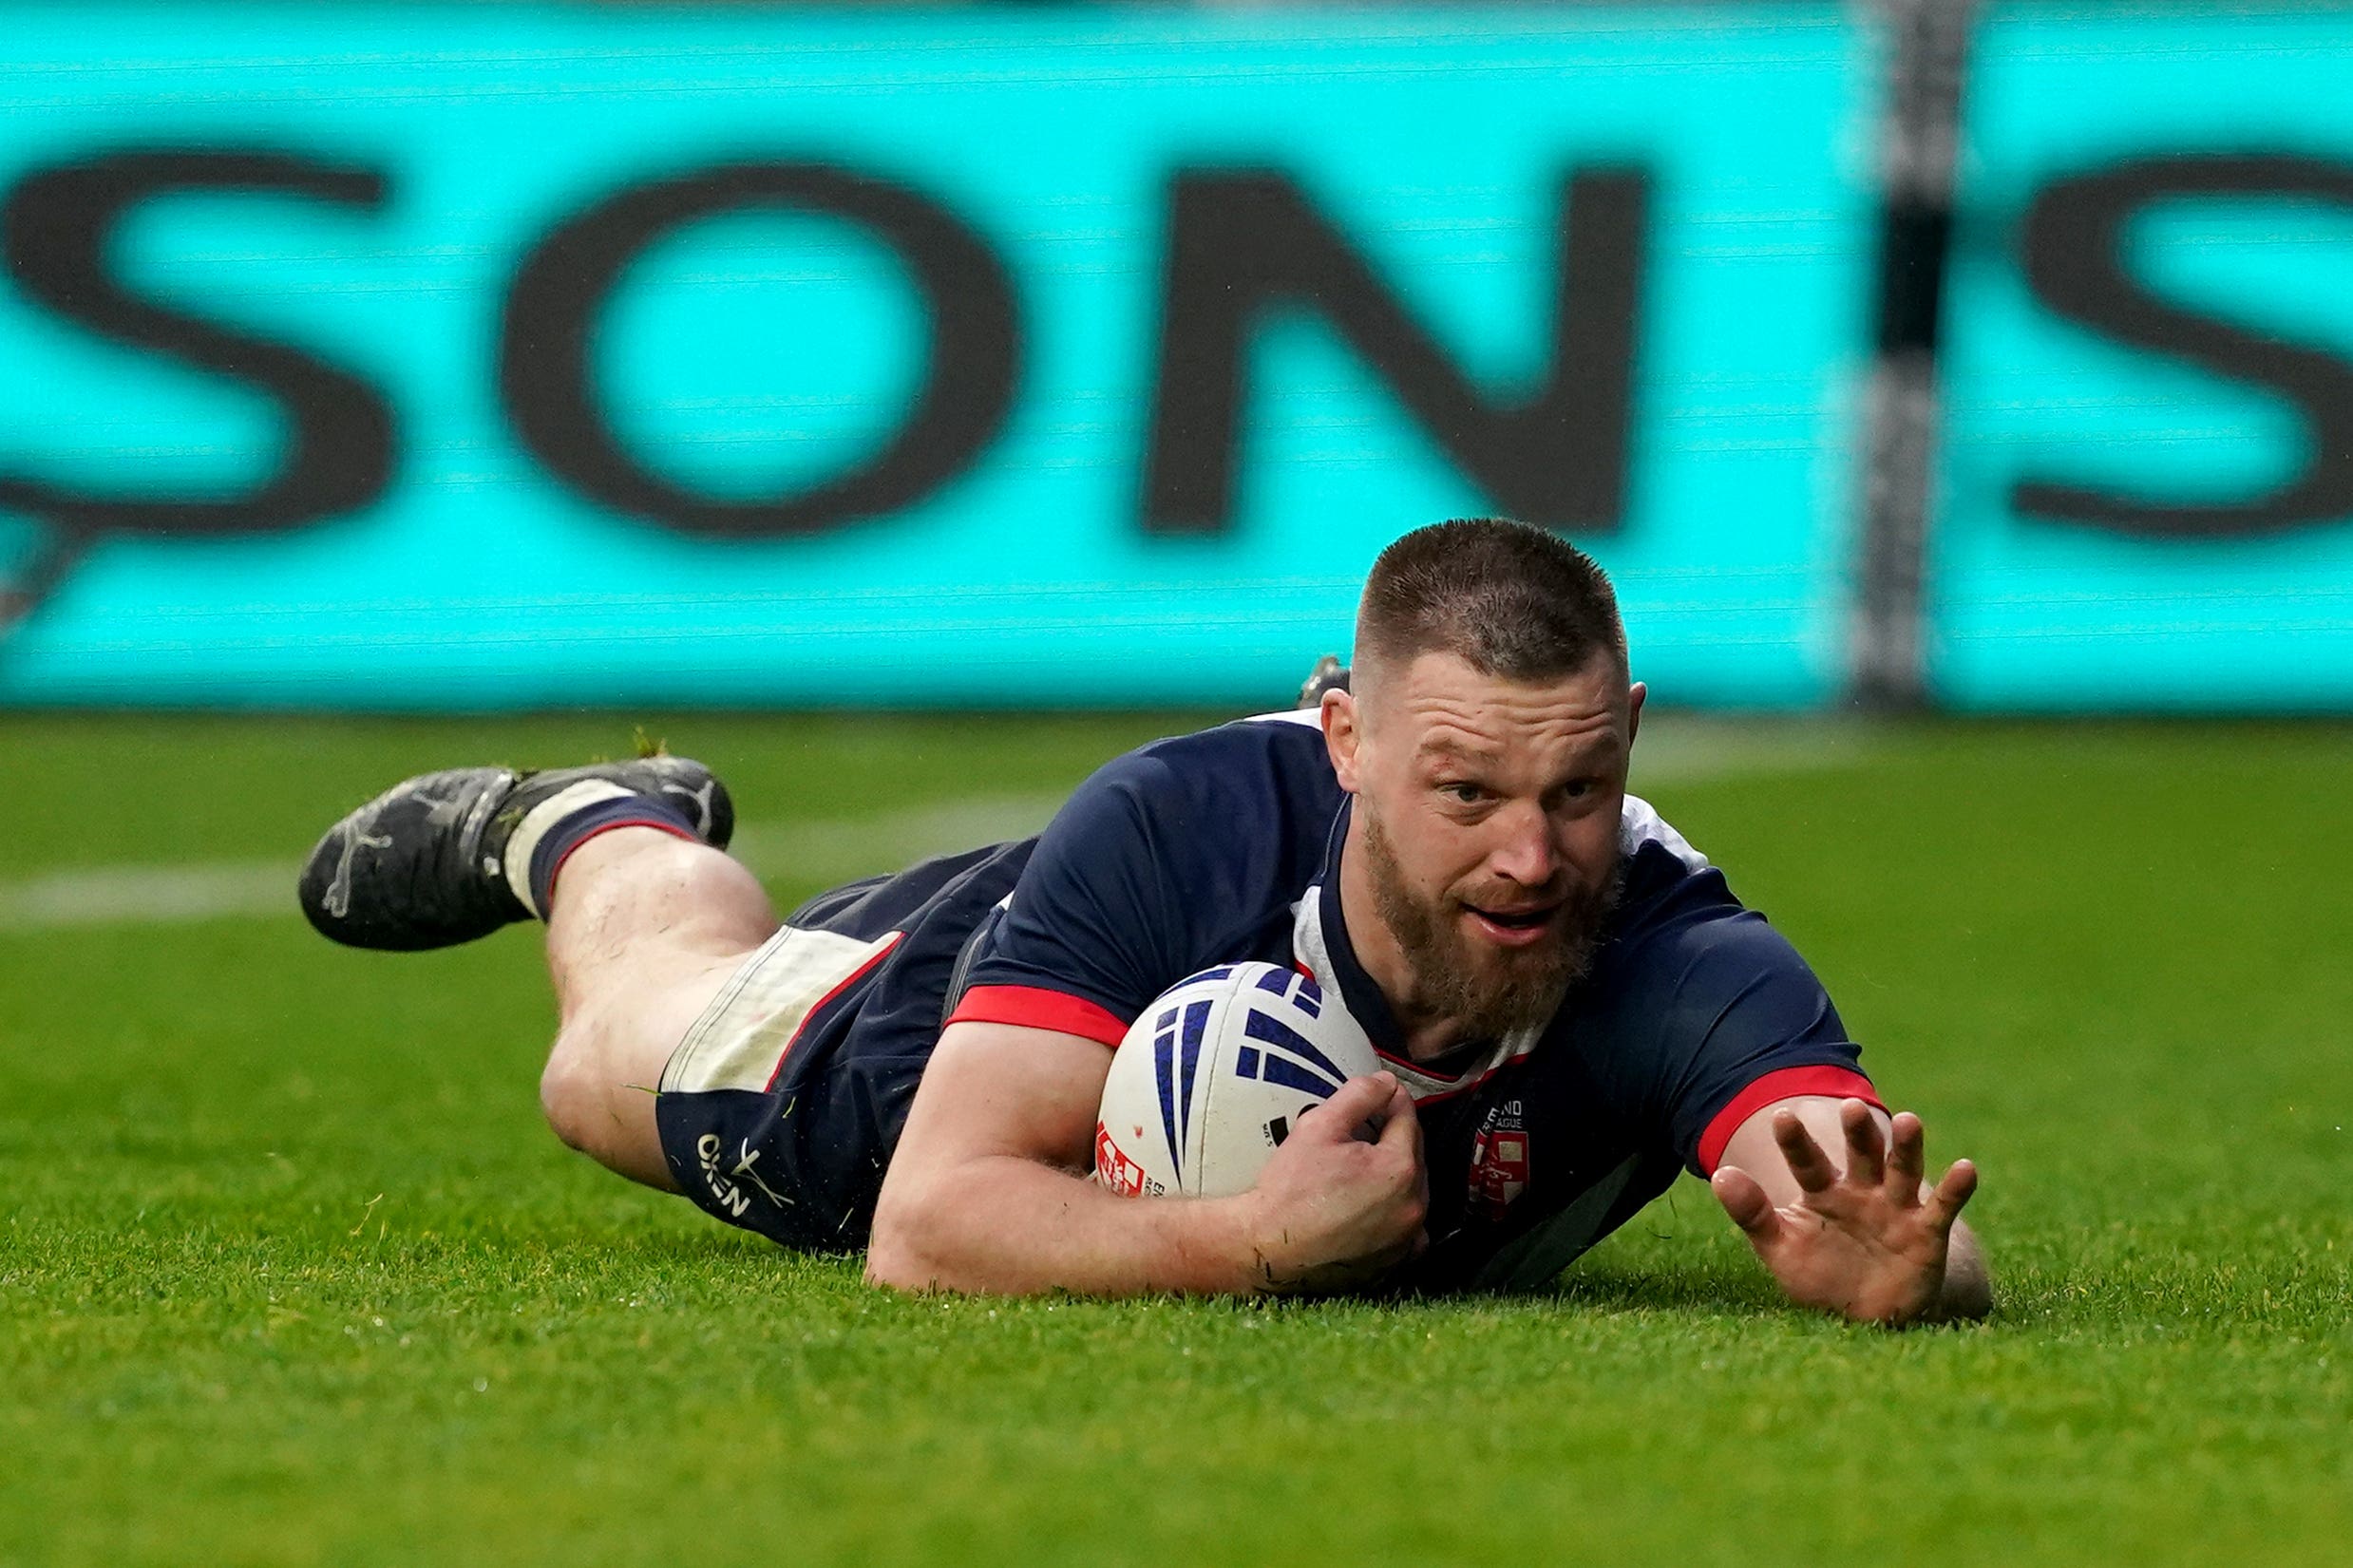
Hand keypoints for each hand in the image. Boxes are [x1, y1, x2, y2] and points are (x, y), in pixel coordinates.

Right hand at [1240, 1072, 1426, 1292]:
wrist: (1266, 1247)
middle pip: (1413, 1154)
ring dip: (1396, 1176)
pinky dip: (1397, 1214)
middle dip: (1393, 1137)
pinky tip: (1373, 1207)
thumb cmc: (1289, 1189)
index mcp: (1399, 1168)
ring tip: (1363, 1169)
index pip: (1407, 1118)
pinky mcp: (1395, 1262)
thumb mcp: (1319, 1126)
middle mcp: (1413, 1205)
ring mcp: (1406, 1238)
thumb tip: (1387, 1082)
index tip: (1379, 1095)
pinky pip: (1409, 1229)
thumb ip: (1359, 1095)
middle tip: (1363, 1130)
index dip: (1391, 1100)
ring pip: (1413, 1191)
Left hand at [1711, 1099, 1976, 1325]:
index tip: (1781, 1117)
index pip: (1806, 1161)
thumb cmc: (1818, 1277)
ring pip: (1903, 1170)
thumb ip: (1752, 1213)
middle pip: (1861, 1154)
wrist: (1863, 1319)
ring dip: (1908, 1147)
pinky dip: (1956, 1188)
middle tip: (1850, 1107)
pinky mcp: (1927, 1233)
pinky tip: (1967, 1167)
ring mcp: (1896, 1208)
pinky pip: (1943, 1208)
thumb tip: (1718, 1173)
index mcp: (1822, 1192)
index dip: (1795, 1142)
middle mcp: (1862, 1191)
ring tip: (1910, 1120)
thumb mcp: (1780, 1249)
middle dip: (1858, 1132)